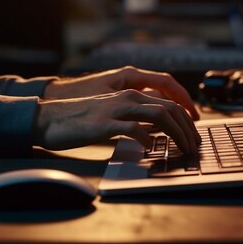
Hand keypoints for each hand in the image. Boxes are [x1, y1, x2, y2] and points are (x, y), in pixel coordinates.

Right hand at [33, 89, 200, 154]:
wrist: (47, 118)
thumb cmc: (79, 119)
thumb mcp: (111, 113)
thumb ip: (132, 116)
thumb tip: (155, 131)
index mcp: (130, 93)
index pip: (169, 101)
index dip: (186, 117)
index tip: (194, 133)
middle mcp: (127, 97)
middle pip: (170, 108)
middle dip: (188, 128)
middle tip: (195, 145)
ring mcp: (116, 109)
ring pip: (158, 115)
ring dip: (176, 133)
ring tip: (183, 148)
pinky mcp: (104, 124)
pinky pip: (134, 129)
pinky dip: (148, 139)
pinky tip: (153, 149)